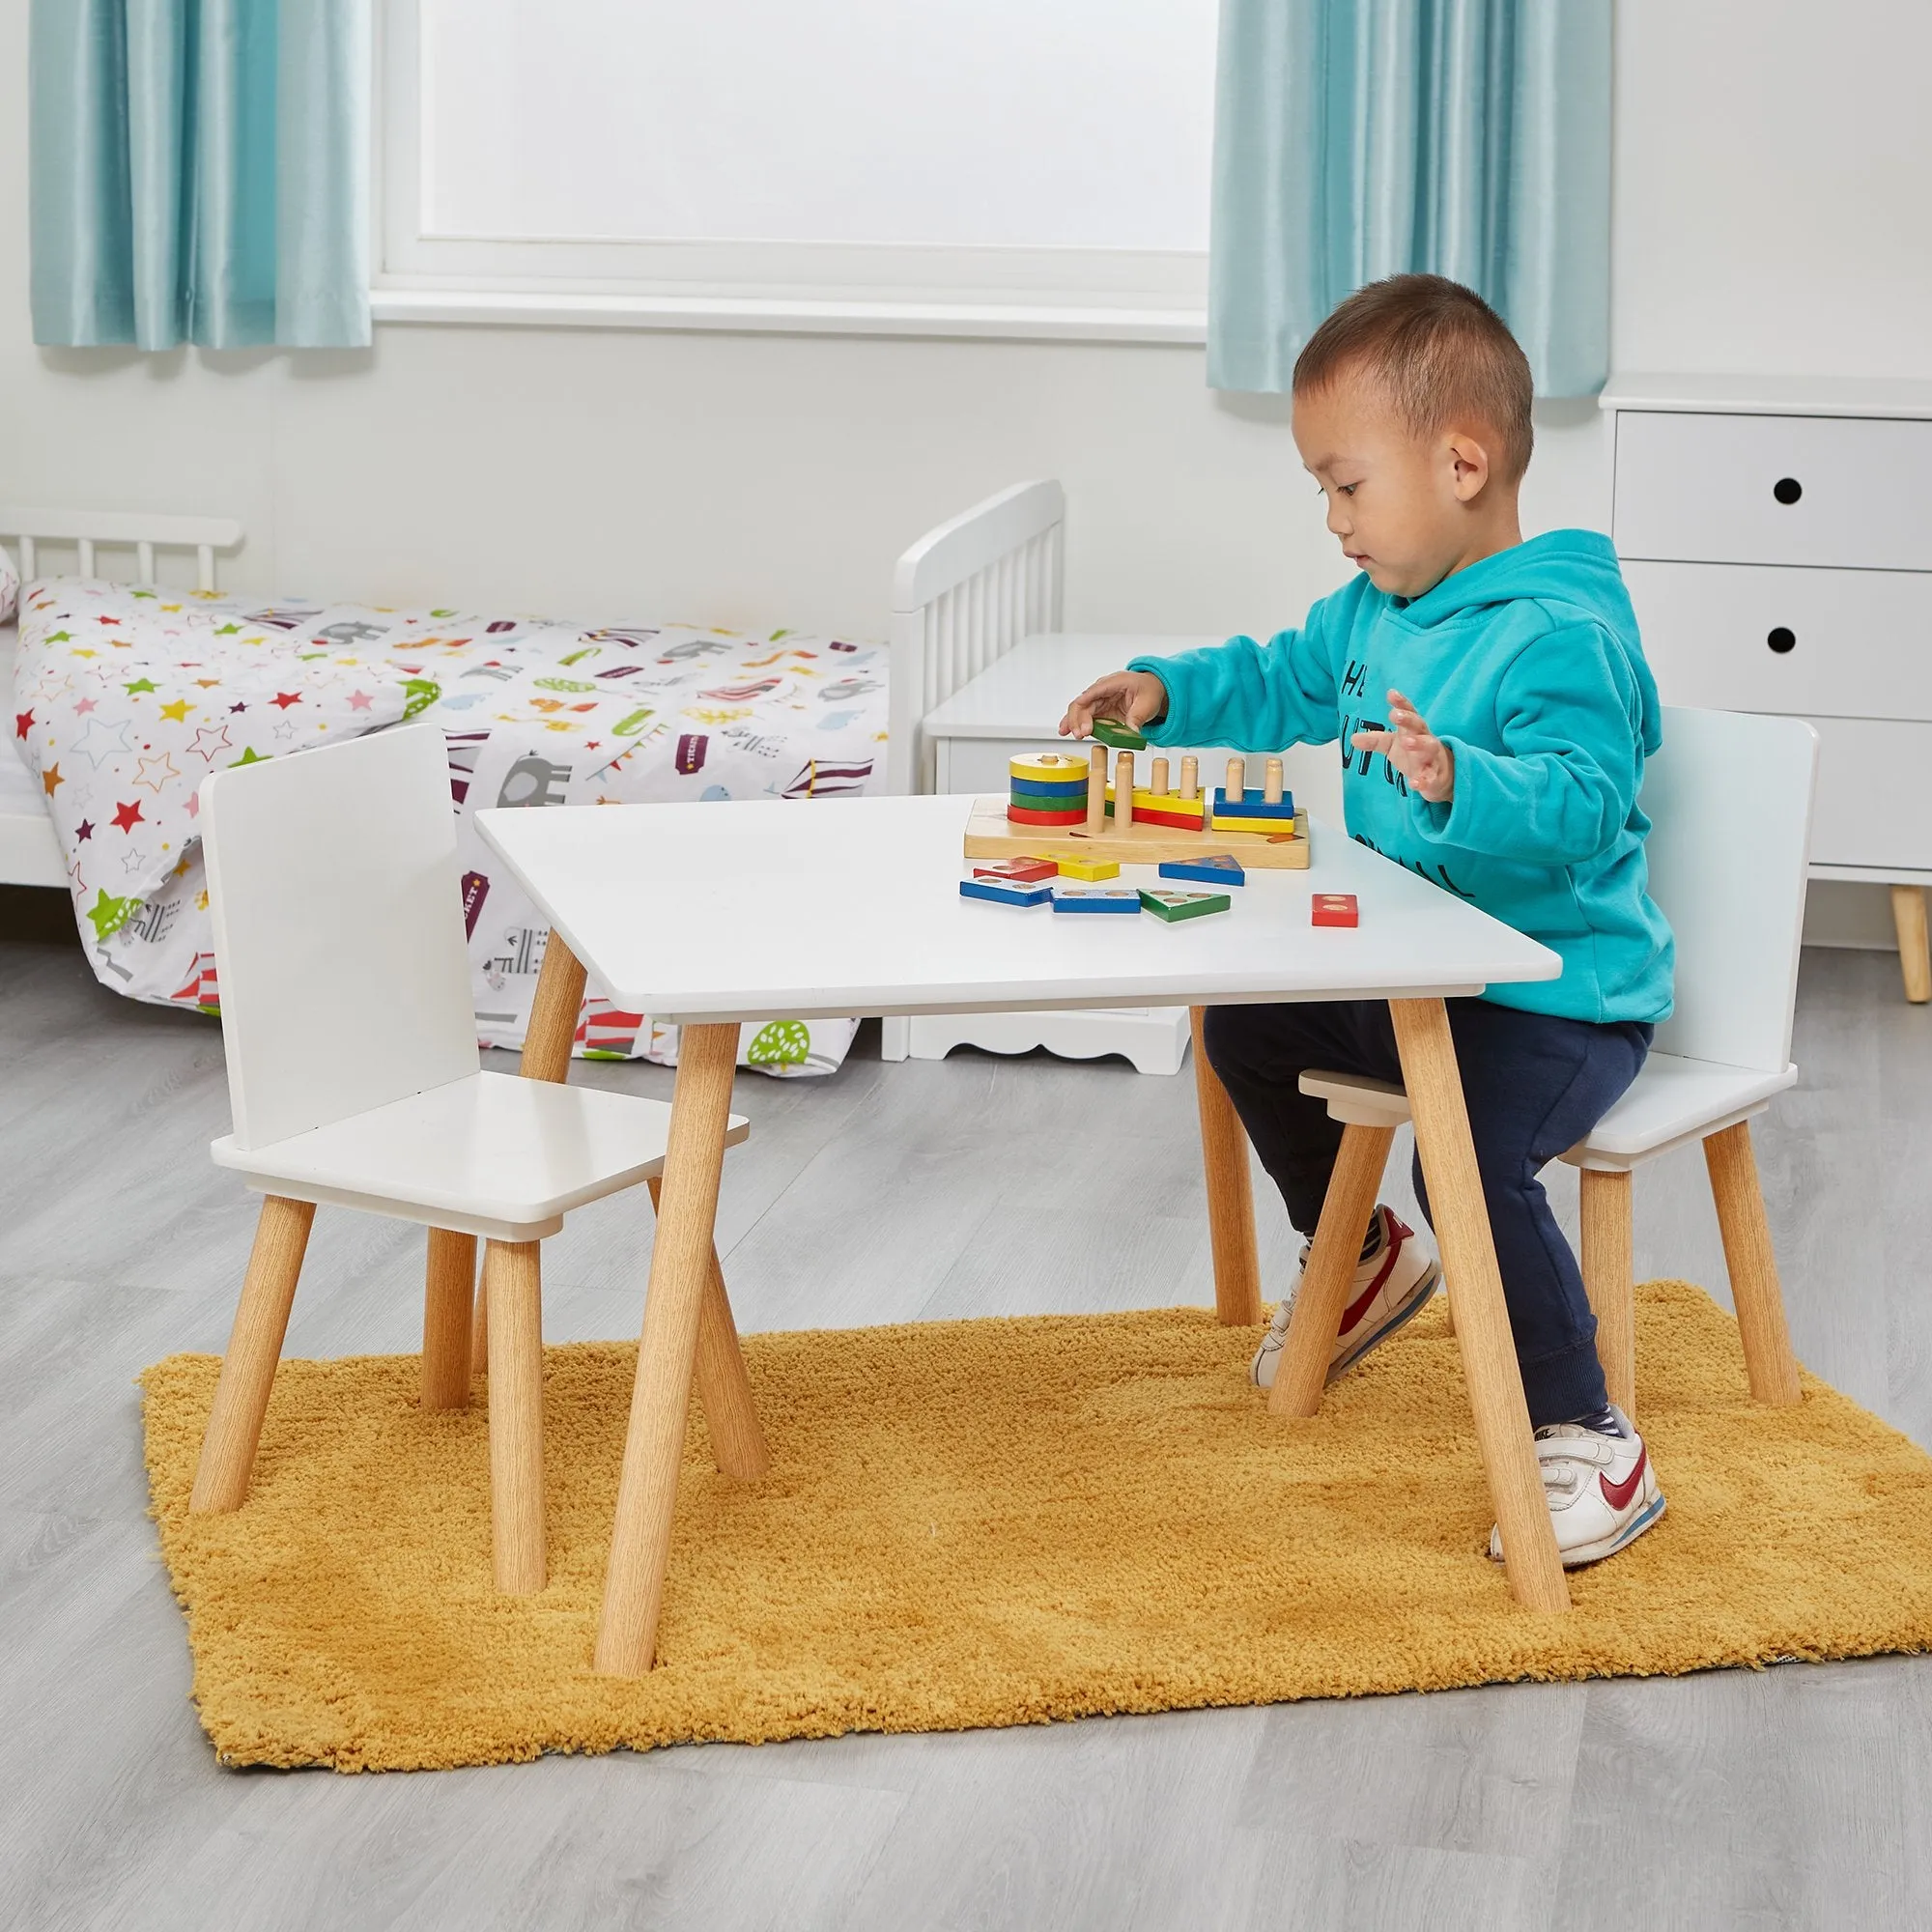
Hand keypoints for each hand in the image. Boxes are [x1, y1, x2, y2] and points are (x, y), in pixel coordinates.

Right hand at [1059, 669, 1168, 738]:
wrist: (1151, 690)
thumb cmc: (1148, 690)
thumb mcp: (1148, 703)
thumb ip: (1138, 718)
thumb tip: (1131, 732)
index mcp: (1115, 682)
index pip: (1096, 690)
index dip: (1086, 700)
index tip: (1081, 711)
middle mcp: (1103, 690)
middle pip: (1084, 702)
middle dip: (1079, 717)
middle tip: (1081, 732)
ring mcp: (1100, 701)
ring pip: (1080, 709)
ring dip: (1073, 722)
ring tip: (1069, 733)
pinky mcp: (1099, 711)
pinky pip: (1084, 717)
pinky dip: (1075, 724)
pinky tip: (1066, 730)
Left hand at [1351, 688, 1454, 802]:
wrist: (1440, 776)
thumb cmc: (1414, 754)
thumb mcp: (1392, 746)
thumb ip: (1374, 741)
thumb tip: (1352, 739)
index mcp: (1414, 730)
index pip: (1409, 713)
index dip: (1401, 703)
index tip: (1391, 694)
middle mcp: (1425, 739)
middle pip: (1419, 726)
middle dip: (1408, 720)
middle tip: (1395, 715)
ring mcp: (1433, 758)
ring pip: (1429, 747)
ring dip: (1418, 744)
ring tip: (1406, 742)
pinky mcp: (1436, 777)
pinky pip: (1431, 778)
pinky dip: (1424, 781)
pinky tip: (1414, 783)